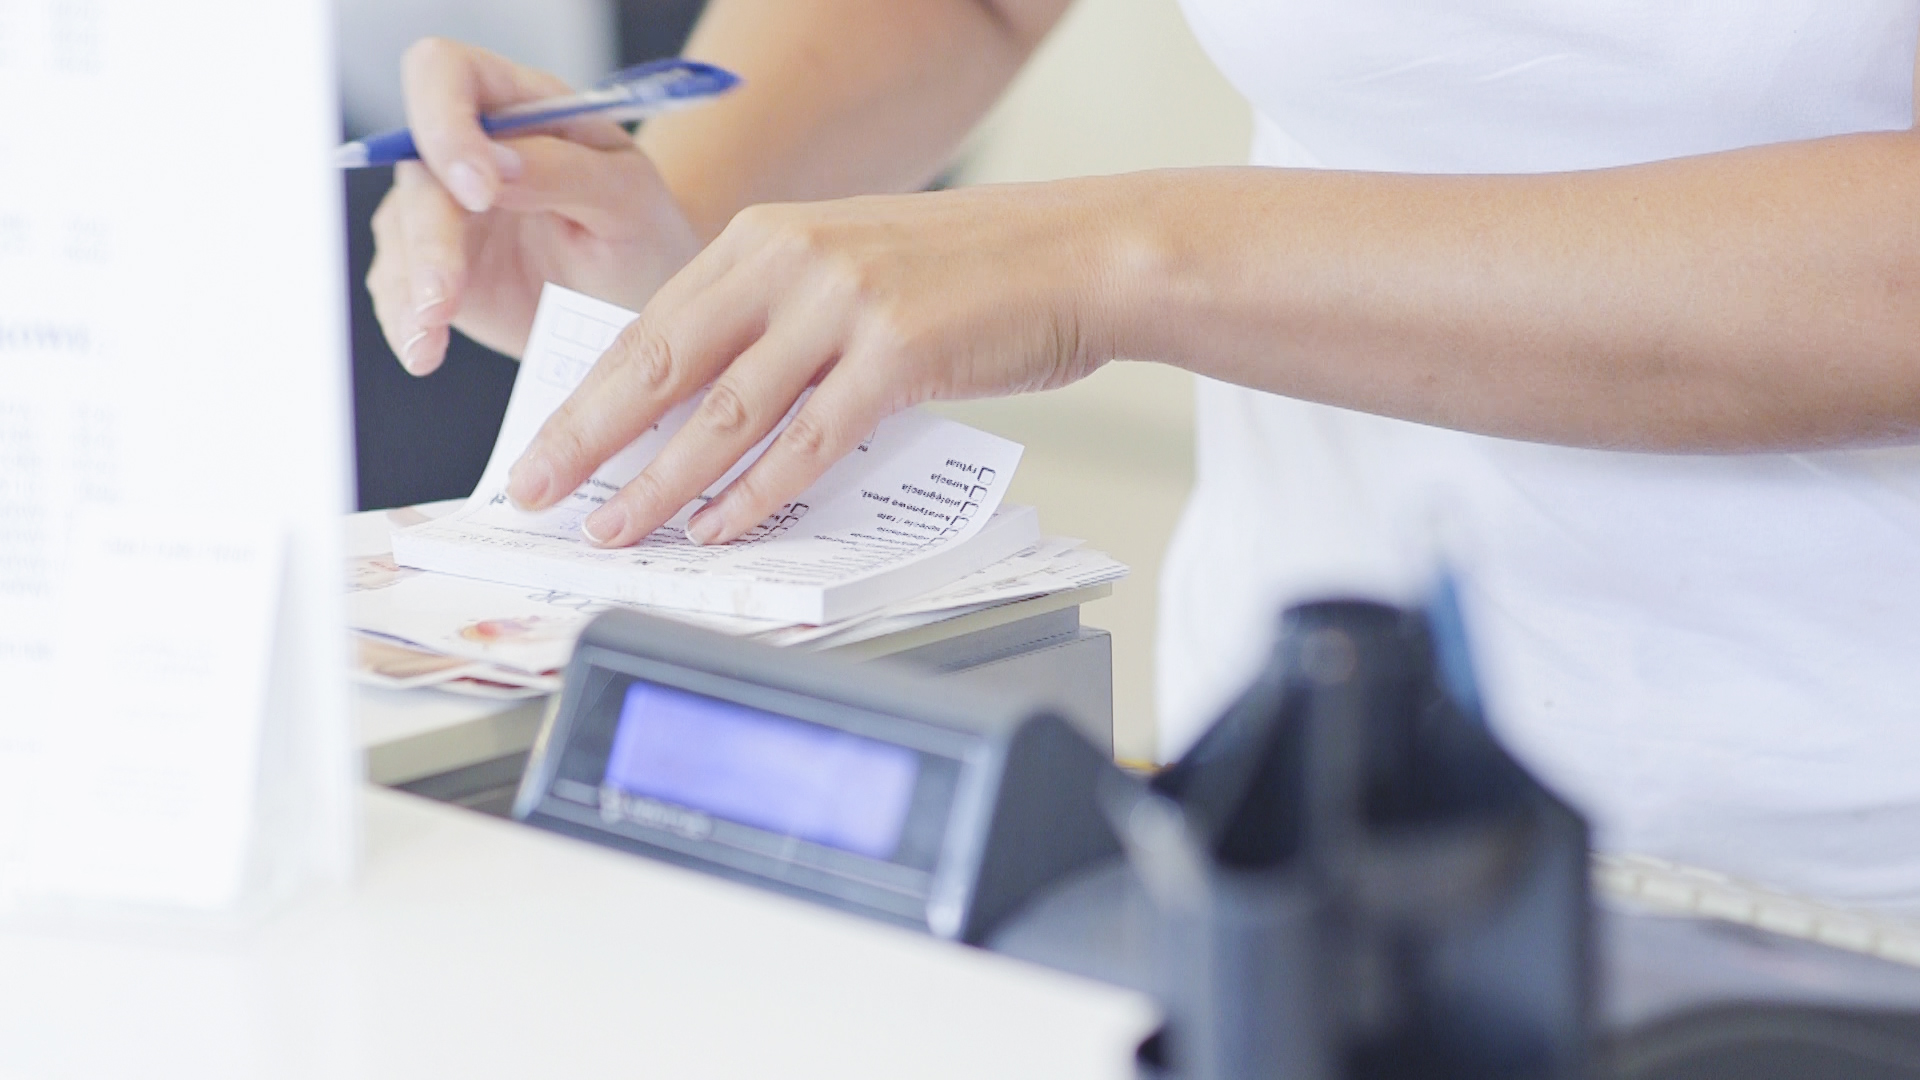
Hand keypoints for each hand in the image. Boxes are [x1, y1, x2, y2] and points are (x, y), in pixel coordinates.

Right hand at [365, 38, 701, 374]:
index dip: (444, 123)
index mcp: (519, 106)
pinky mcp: (436, 270)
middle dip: (429, 238)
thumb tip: (493, 165)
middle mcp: (469, 151)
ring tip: (427, 339)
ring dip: (411, 289)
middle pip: (417, 172)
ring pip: (400, 234)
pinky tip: (423, 351)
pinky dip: (407, 321)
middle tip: (445, 297)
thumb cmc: (645, 232)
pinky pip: (401, 289)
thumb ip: (565, 173)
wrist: (642, 294)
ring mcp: (446, 212)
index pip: (445, 74)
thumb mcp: (629, 199)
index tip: (481, 190)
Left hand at [503, 180, 1121, 546]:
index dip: (591, 395)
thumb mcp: (852, 267)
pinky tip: (719, 527)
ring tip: (617, 528)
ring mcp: (844, 304)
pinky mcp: (898, 354)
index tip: (548, 445)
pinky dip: (756, 493)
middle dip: (589, 437)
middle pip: (663, 363)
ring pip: (725, 412)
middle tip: (538, 491)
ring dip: (661, 481)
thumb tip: (708, 406)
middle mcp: (793, 259)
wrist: (1083, 254)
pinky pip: (808, 442)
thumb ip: (778, 321)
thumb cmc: (974, 272)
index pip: (652, 324)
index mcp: (767, 235)